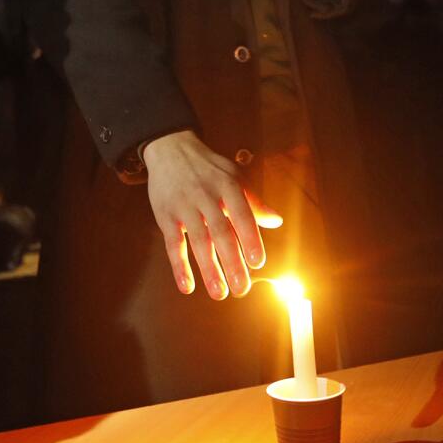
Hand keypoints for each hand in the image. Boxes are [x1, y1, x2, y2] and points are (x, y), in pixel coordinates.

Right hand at [141, 129, 282, 299]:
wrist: (171, 149)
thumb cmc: (209, 168)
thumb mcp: (234, 176)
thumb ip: (254, 201)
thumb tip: (277, 221)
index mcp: (228, 186)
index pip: (241, 215)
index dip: (249, 239)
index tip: (258, 262)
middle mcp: (206, 196)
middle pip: (221, 233)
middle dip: (232, 262)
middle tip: (242, 289)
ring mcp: (185, 207)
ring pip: (198, 241)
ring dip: (209, 269)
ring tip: (220, 293)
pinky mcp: (166, 216)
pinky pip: (173, 244)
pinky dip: (179, 266)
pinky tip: (187, 286)